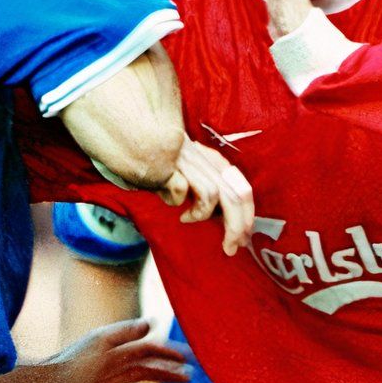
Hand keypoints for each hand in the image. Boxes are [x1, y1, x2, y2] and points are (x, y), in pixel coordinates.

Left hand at [0, 318, 189, 382]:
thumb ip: (124, 334)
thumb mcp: (97, 344)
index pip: (146, 352)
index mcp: (112, 357)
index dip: (167, 354)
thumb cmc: (66, 367)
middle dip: (167, 378)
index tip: (189, 359)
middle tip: (189, 382)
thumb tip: (153, 322)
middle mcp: (110, 378)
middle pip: (145, 376)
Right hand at [159, 137, 255, 253]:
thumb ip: (206, 187)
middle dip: (237, 226)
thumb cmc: (159, 159)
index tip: (244, 236)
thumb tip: (221, 218)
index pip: (242, 188)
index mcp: (213, 160)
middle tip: (231, 247)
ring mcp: (187, 162)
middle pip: (236, 194)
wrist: (133, 135)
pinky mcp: (168, 167)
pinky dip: (180, 204)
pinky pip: (182, 192)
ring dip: (206, 216)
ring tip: (192, 220)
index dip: (247, 215)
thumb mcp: (190, 171)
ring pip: (215, 195)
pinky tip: (179, 213)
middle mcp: (205, 160)